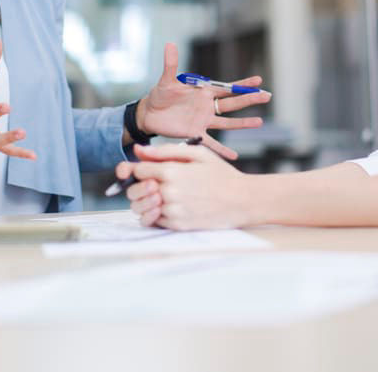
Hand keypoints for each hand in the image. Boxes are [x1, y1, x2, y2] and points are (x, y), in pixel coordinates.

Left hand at [115, 143, 251, 229]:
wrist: (242, 200)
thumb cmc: (221, 175)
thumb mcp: (197, 154)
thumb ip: (166, 151)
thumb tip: (139, 150)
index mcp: (172, 171)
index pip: (138, 170)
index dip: (140, 169)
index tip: (148, 170)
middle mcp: (169, 192)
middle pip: (135, 191)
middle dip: (139, 186)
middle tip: (152, 184)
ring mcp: (173, 211)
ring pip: (143, 208)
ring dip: (147, 202)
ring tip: (162, 196)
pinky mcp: (178, 225)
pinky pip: (155, 221)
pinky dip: (157, 214)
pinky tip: (172, 206)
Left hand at [134, 43, 270, 159]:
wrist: (149, 114)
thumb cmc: (159, 94)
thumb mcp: (166, 80)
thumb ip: (171, 64)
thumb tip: (169, 44)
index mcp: (203, 91)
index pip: (226, 87)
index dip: (242, 84)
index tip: (259, 80)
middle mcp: (207, 106)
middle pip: (233, 103)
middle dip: (250, 99)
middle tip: (267, 95)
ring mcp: (203, 120)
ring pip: (227, 122)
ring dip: (243, 123)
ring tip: (260, 122)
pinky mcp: (195, 133)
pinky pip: (211, 143)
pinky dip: (222, 150)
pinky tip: (234, 156)